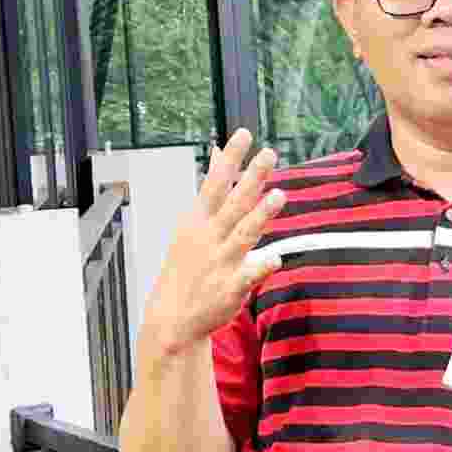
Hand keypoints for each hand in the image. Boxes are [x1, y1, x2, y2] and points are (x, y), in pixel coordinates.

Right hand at [142, 129, 284, 354]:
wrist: (172, 317)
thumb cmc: (187, 264)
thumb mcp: (192, 222)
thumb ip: (213, 187)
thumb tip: (218, 151)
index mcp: (198, 220)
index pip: (215, 182)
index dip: (230, 158)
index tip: (244, 134)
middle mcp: (209, 237)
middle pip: (233, 203)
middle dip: (251, 178)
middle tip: (269, 154)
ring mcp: (219, 262)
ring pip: (243, 234)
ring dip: (260, 215)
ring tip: (279, 195)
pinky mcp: (230, 288)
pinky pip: (248, 275)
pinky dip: (260, 266)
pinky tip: (275, 258)